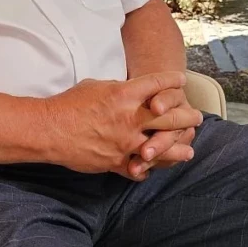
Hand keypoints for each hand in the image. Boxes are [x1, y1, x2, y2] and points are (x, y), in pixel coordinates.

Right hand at [44, 71, 198, 181]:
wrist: (51, 129)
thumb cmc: (70, 104)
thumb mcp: (96, 86)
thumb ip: (118, 89)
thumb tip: (129, 92)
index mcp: (124, 94)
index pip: (157, 83)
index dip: (172, 80)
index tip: (181, 80)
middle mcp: (130, 118)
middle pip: (170, 116)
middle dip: (186, 116)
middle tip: (197, 118)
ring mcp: (126, 142)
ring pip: (163, 147)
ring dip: (179, 148)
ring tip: (189, 149)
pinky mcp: (118, 162)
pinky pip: (140, 168)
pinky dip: (148, 168)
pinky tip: (154, 166)